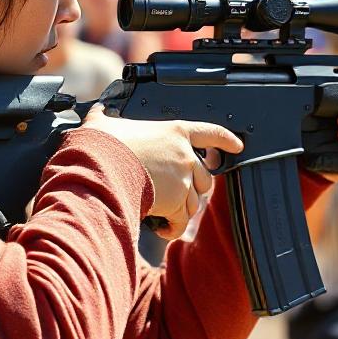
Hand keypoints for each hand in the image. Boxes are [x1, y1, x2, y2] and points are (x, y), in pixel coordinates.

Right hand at [82, 106, 243, 238]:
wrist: (100, 169)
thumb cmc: (102, 145)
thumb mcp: (106, 121)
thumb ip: (109, 115)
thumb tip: (100, 110)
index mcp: (175, 132)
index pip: (211, 132)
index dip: (226, 140)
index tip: (237, 145)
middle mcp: (186, 155)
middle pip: (203, 177)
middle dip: (191, 188)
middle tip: (173, 195)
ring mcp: (183, 180)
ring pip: (192, 201)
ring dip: (179, 210)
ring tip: (162, 214)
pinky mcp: (177, 203)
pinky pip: (181, 220)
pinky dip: (172, 227)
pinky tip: (162, 228)